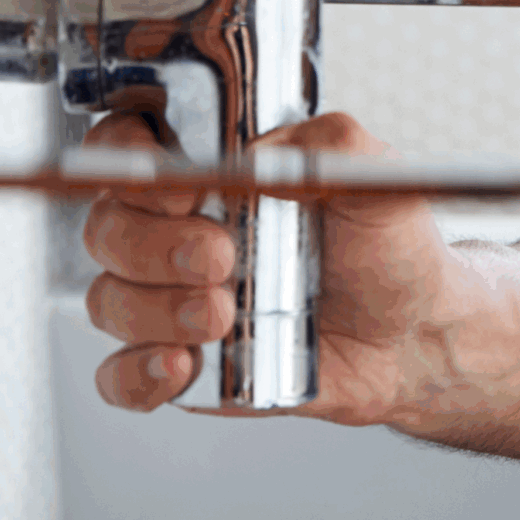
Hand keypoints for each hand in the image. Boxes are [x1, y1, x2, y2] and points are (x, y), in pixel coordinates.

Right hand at [79, 111, 461, 420]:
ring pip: (108, 301)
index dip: (127, 159)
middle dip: (151, 246)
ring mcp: (172, 301)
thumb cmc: (387, 250)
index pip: (124, 146)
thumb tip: (264, 154)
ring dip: (154, 311)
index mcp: (212, 174)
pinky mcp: (183, 364)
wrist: (414, 334)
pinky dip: (137, 374)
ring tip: (222, 315)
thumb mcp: (376, 180)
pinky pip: (119, 376)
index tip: (181, 186)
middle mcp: (178, 232)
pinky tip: (184, 365)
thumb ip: (332, 144)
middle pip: (106, 228)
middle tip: (219, 258)